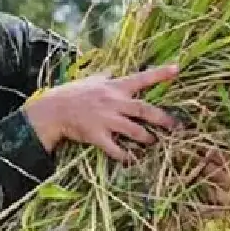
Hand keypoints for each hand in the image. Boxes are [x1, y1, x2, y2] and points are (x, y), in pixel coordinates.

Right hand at [24, 64, 180, 163]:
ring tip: (154, 142)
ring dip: (147, 138)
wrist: (52, 111)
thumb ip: (105, 76)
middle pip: (144, 110)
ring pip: (134, 130)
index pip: (141, 78)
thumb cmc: (71, 94)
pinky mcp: (97, 136)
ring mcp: (106, 120)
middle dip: (163, 119)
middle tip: (177, 126)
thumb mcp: (90, 80)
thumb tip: (114, 69)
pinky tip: (132, 161)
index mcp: (114, 87)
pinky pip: (115, 149)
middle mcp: (113, 102)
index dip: (159, 74)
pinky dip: (126, 156)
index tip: (177, 69)